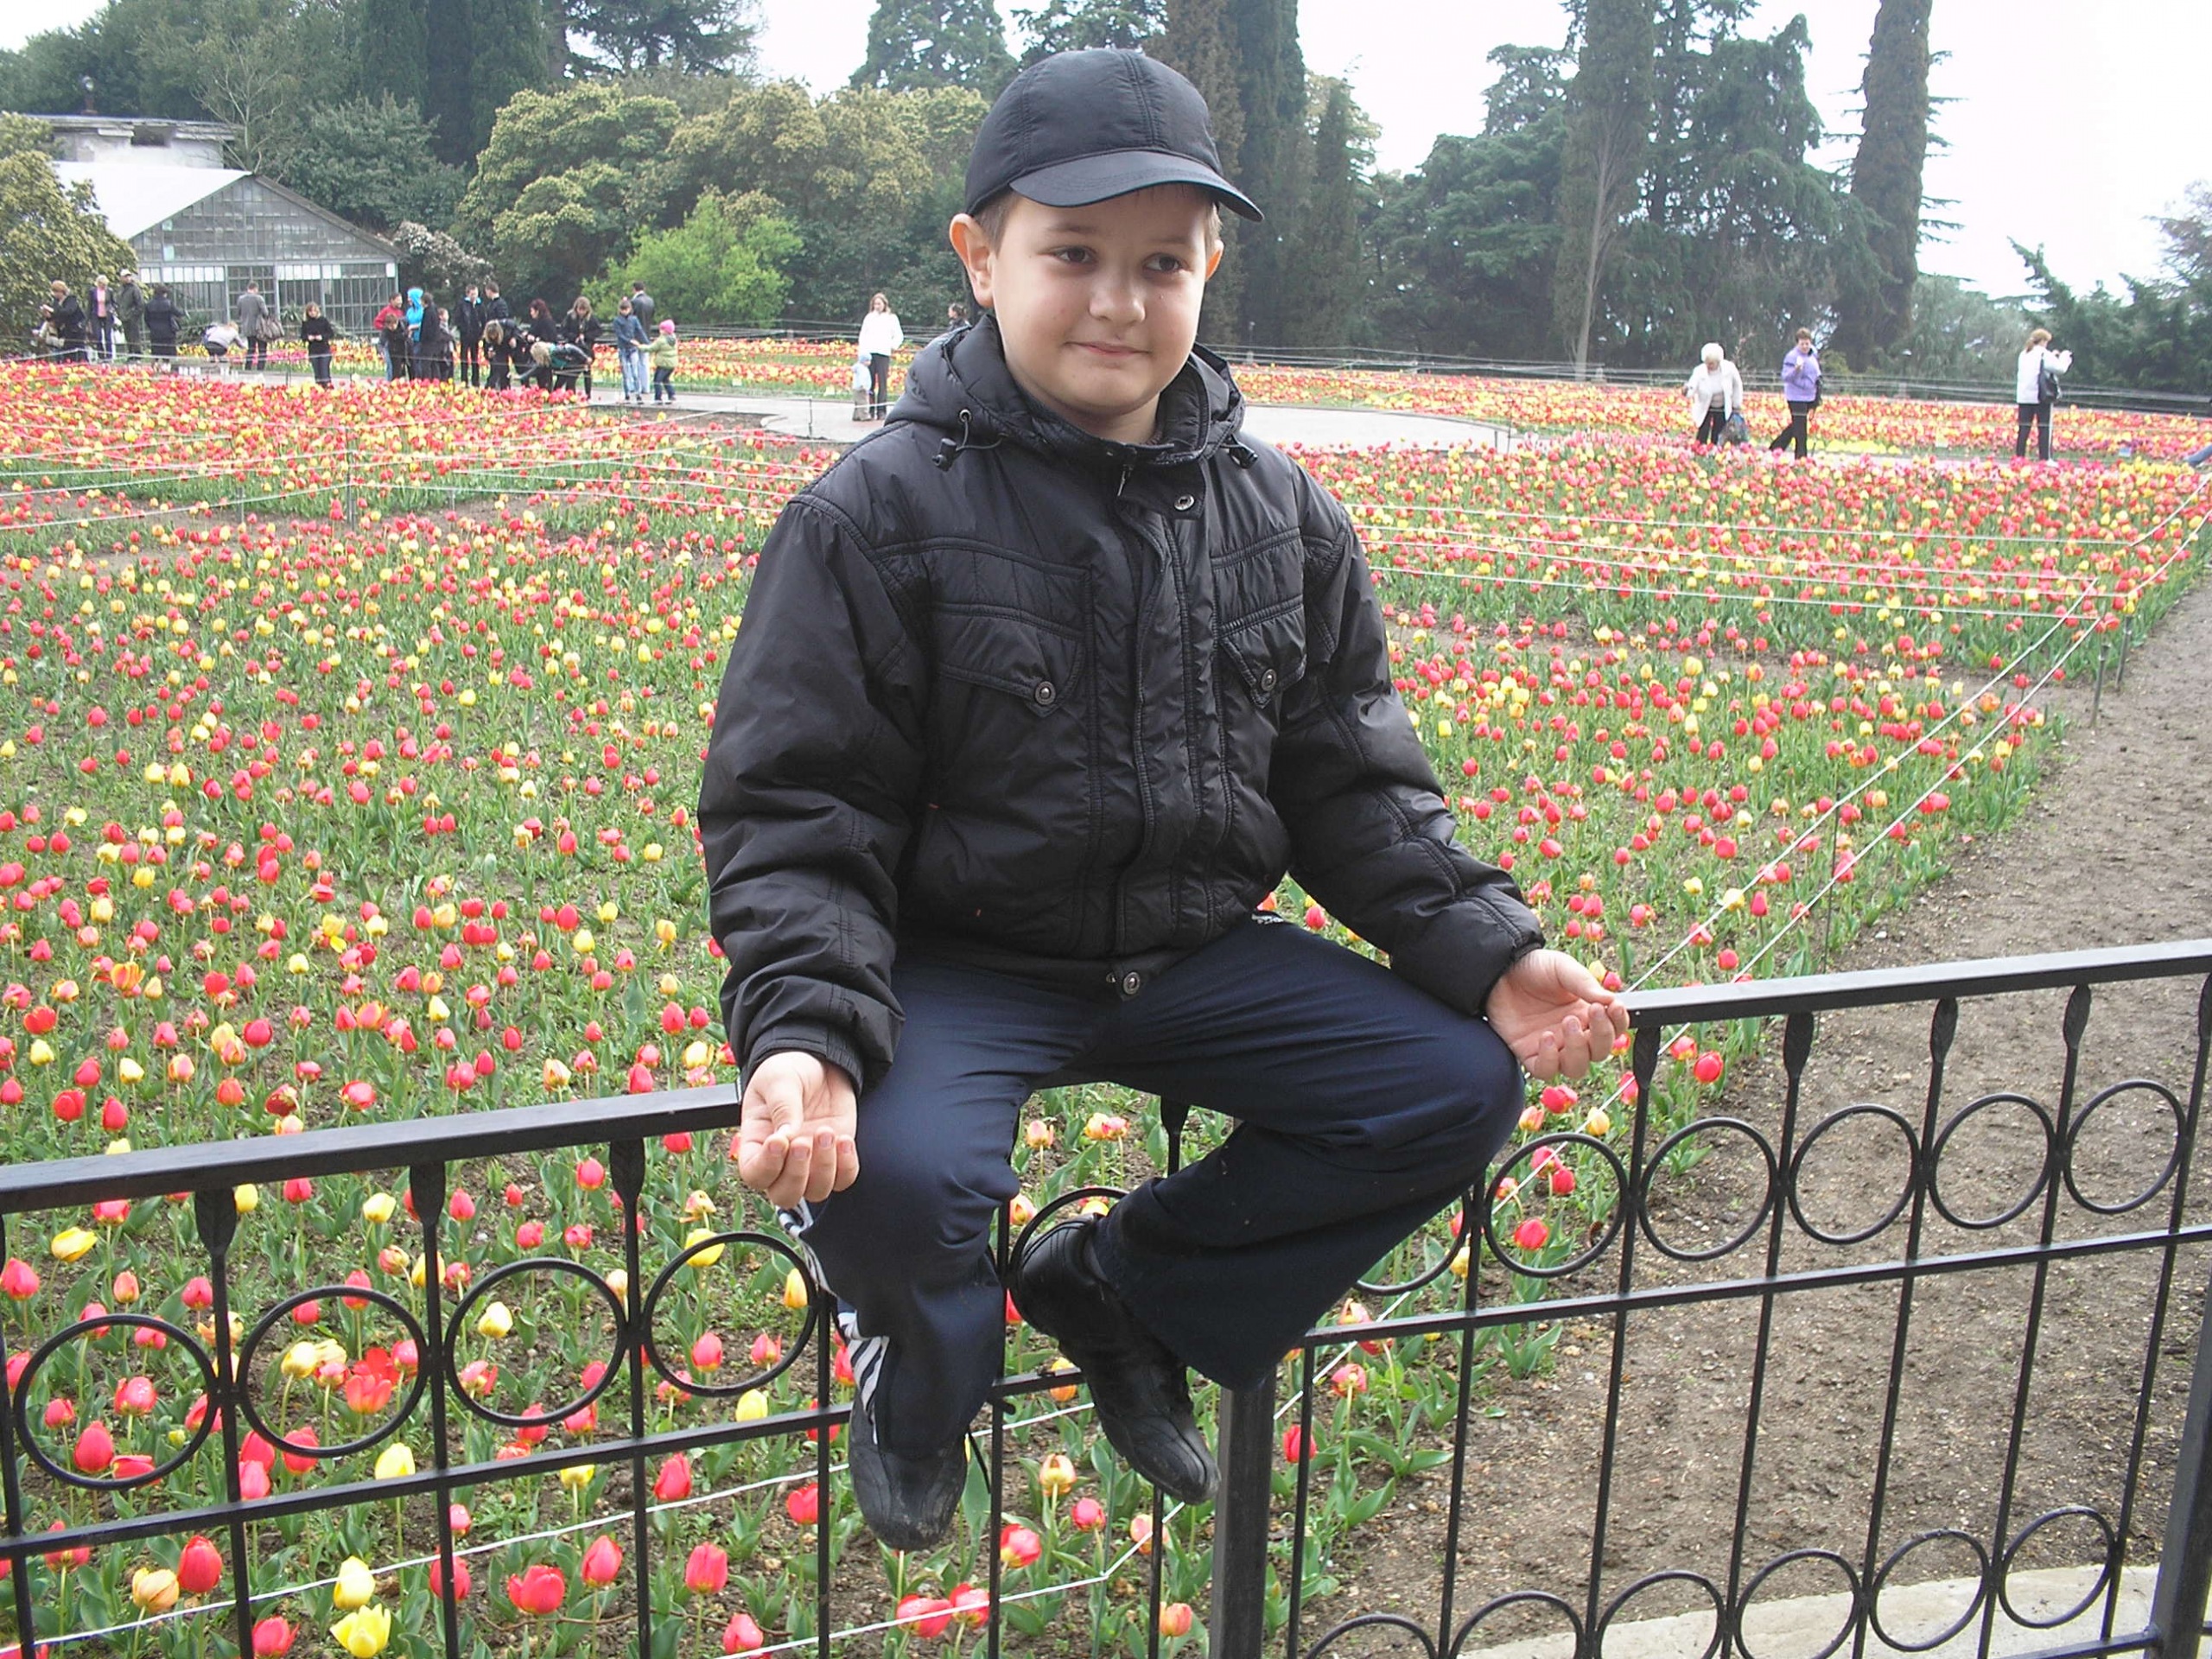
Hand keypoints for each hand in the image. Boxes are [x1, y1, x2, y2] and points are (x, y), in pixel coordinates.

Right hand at [736, 1051, 858, 1208]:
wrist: (820, 1063)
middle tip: (804, 1141)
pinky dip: (847, 1166)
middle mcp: (782, 1160)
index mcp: (757, 1142)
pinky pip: (843, 1180)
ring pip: (815, 1192)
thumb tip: (786, 1136)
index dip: (766, 1166)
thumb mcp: (780, 1079)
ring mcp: (810, 1162)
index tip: (779, 1141)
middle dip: (796, 1174)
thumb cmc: (789, 1070)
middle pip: (783, 1194)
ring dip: (824, 1168)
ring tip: (827, 1131)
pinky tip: (844, 1139)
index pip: (754, 1173)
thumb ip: (782, 1106)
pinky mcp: (836, 1157)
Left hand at [1485, 949, 1625, 1081]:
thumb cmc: (1533, 968)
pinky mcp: (1529, 1054)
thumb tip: (1612, 1001)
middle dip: (1601, 1035)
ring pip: (1576, 1068)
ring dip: (1578, 1050)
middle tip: (1592, 1011)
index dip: (1620, 1022)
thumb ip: (1585, 984)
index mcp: (1587, 1014)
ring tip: (1567, 1022)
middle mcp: (1573, 1034)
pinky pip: (1546, 1071)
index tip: (1615, 1006)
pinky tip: (1547, 1037)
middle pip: (1600, 1052)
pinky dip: (1551, 1060)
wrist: (1499, 970)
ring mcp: (1553, 1047)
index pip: (1615, 1029)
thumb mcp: (1562, 968)